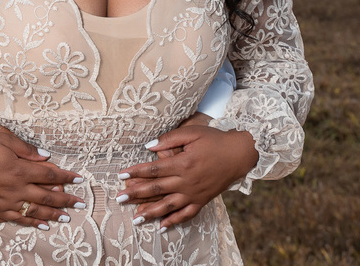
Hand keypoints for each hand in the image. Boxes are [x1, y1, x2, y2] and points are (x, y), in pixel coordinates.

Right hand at [0, 112, 83, 227]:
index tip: (79, 180)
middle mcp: (16, 189)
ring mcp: (6, 202)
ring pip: (35, 211)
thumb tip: (46, 157)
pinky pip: (18, 218)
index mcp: (19, 170)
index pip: (49, 176)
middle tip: (81, 203)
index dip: (66, 178)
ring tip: (67, 217)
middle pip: (47, 197)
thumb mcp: (4, 138)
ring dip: (53, 215)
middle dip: (66, 200)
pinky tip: (43, 225)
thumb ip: (27, 149)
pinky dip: (32, 222)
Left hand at [117, 123, 257, 229]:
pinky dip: (174, 221)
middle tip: (120, 198)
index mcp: (182, 163)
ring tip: (135, 219)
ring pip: (168, 206)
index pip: (154, 169)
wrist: (239, 154)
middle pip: (156, 189)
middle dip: (136, 193)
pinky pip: (186, 215)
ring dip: (150, 212)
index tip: (121, 174)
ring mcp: (194, 193)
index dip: (136, 171)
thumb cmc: (214, 140)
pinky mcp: (202, 200)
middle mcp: (186, 181)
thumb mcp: (191, 132)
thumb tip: (148, 146)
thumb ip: (169, 139)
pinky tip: (161, 226)